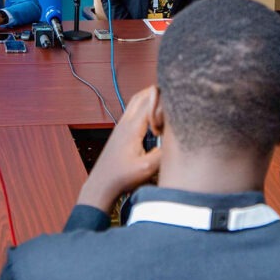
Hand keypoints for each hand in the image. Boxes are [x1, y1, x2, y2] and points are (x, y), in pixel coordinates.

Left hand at [77, 86, 162, 209]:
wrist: (102, 184)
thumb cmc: (121, 177)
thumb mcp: (147, 168)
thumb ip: (164, 153)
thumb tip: (177, 140)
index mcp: (132, 127)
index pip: (151, 100)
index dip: (165, 104)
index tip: (172, 119)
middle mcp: (125, 122)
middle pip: (143, 94)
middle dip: (160, 95)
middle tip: (173, 104)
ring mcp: (121, 125)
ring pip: (137, 101)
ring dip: (152, 100)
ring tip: (166, 111)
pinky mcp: (121, 131)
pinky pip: (134, 110)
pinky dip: (145, 108)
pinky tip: (154, 122)